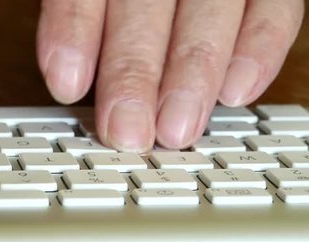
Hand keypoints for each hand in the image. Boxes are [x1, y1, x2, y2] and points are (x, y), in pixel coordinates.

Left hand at [37, 0, 304, 152]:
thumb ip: (81, 17)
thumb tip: (67, 78)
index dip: (76, 33)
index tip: (67, 85)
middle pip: (145, 7)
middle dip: (134, 74)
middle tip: (126, 131)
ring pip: (208, 13)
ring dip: (192, 75)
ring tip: (175, 130)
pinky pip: (272, 9)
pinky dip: (256, 50)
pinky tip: (235, 95)